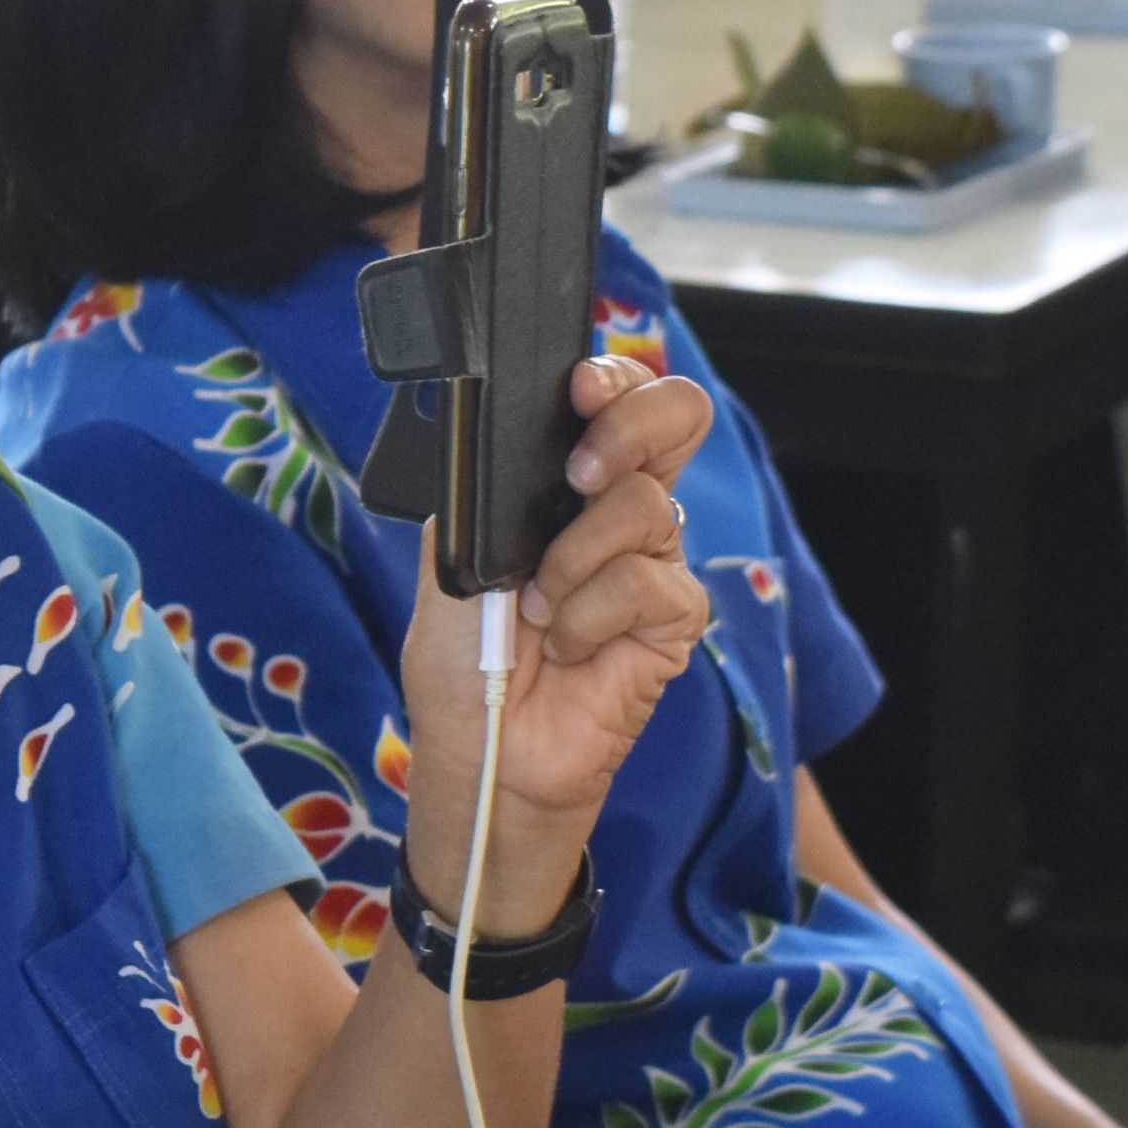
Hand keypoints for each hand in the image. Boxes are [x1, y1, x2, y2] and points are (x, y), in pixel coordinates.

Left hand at [397, 360, 716, 935]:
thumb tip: (491, 442)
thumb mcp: (449, 563)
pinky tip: (569, 644)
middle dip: (629, 426)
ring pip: (647, 507)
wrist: (485, 749)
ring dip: (576, 558)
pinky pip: (650, 584)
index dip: (612, 377)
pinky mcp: (673, 620)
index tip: (577, 391)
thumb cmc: (468, 663)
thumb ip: (477, 498)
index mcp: (569, 484)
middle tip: (579, 473)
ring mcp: (654, 562)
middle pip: (677, 417)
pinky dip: (593, 612)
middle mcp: (621, 511)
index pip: (618, 396)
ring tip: (539, 608)